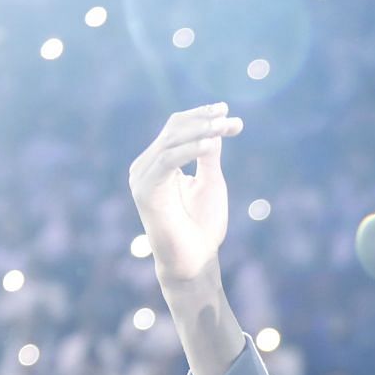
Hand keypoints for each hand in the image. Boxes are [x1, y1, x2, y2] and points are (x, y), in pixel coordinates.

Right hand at [127, 102, 245, 283]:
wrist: (195, 260)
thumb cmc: (203, 226)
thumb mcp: (210, 182)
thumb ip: (209, 155)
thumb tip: (215, 127)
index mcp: (160, 162)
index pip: (177, 128)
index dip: (202, 116)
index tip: (229, 113)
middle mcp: (147, 166)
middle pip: (173, 129)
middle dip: (205, 121)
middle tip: (232, 120)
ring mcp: (142, 177)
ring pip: (170, 141)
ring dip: (201, 132)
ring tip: (225, 128)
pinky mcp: (144, 190)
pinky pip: (167, 161)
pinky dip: (189, 150)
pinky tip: (211, 145)